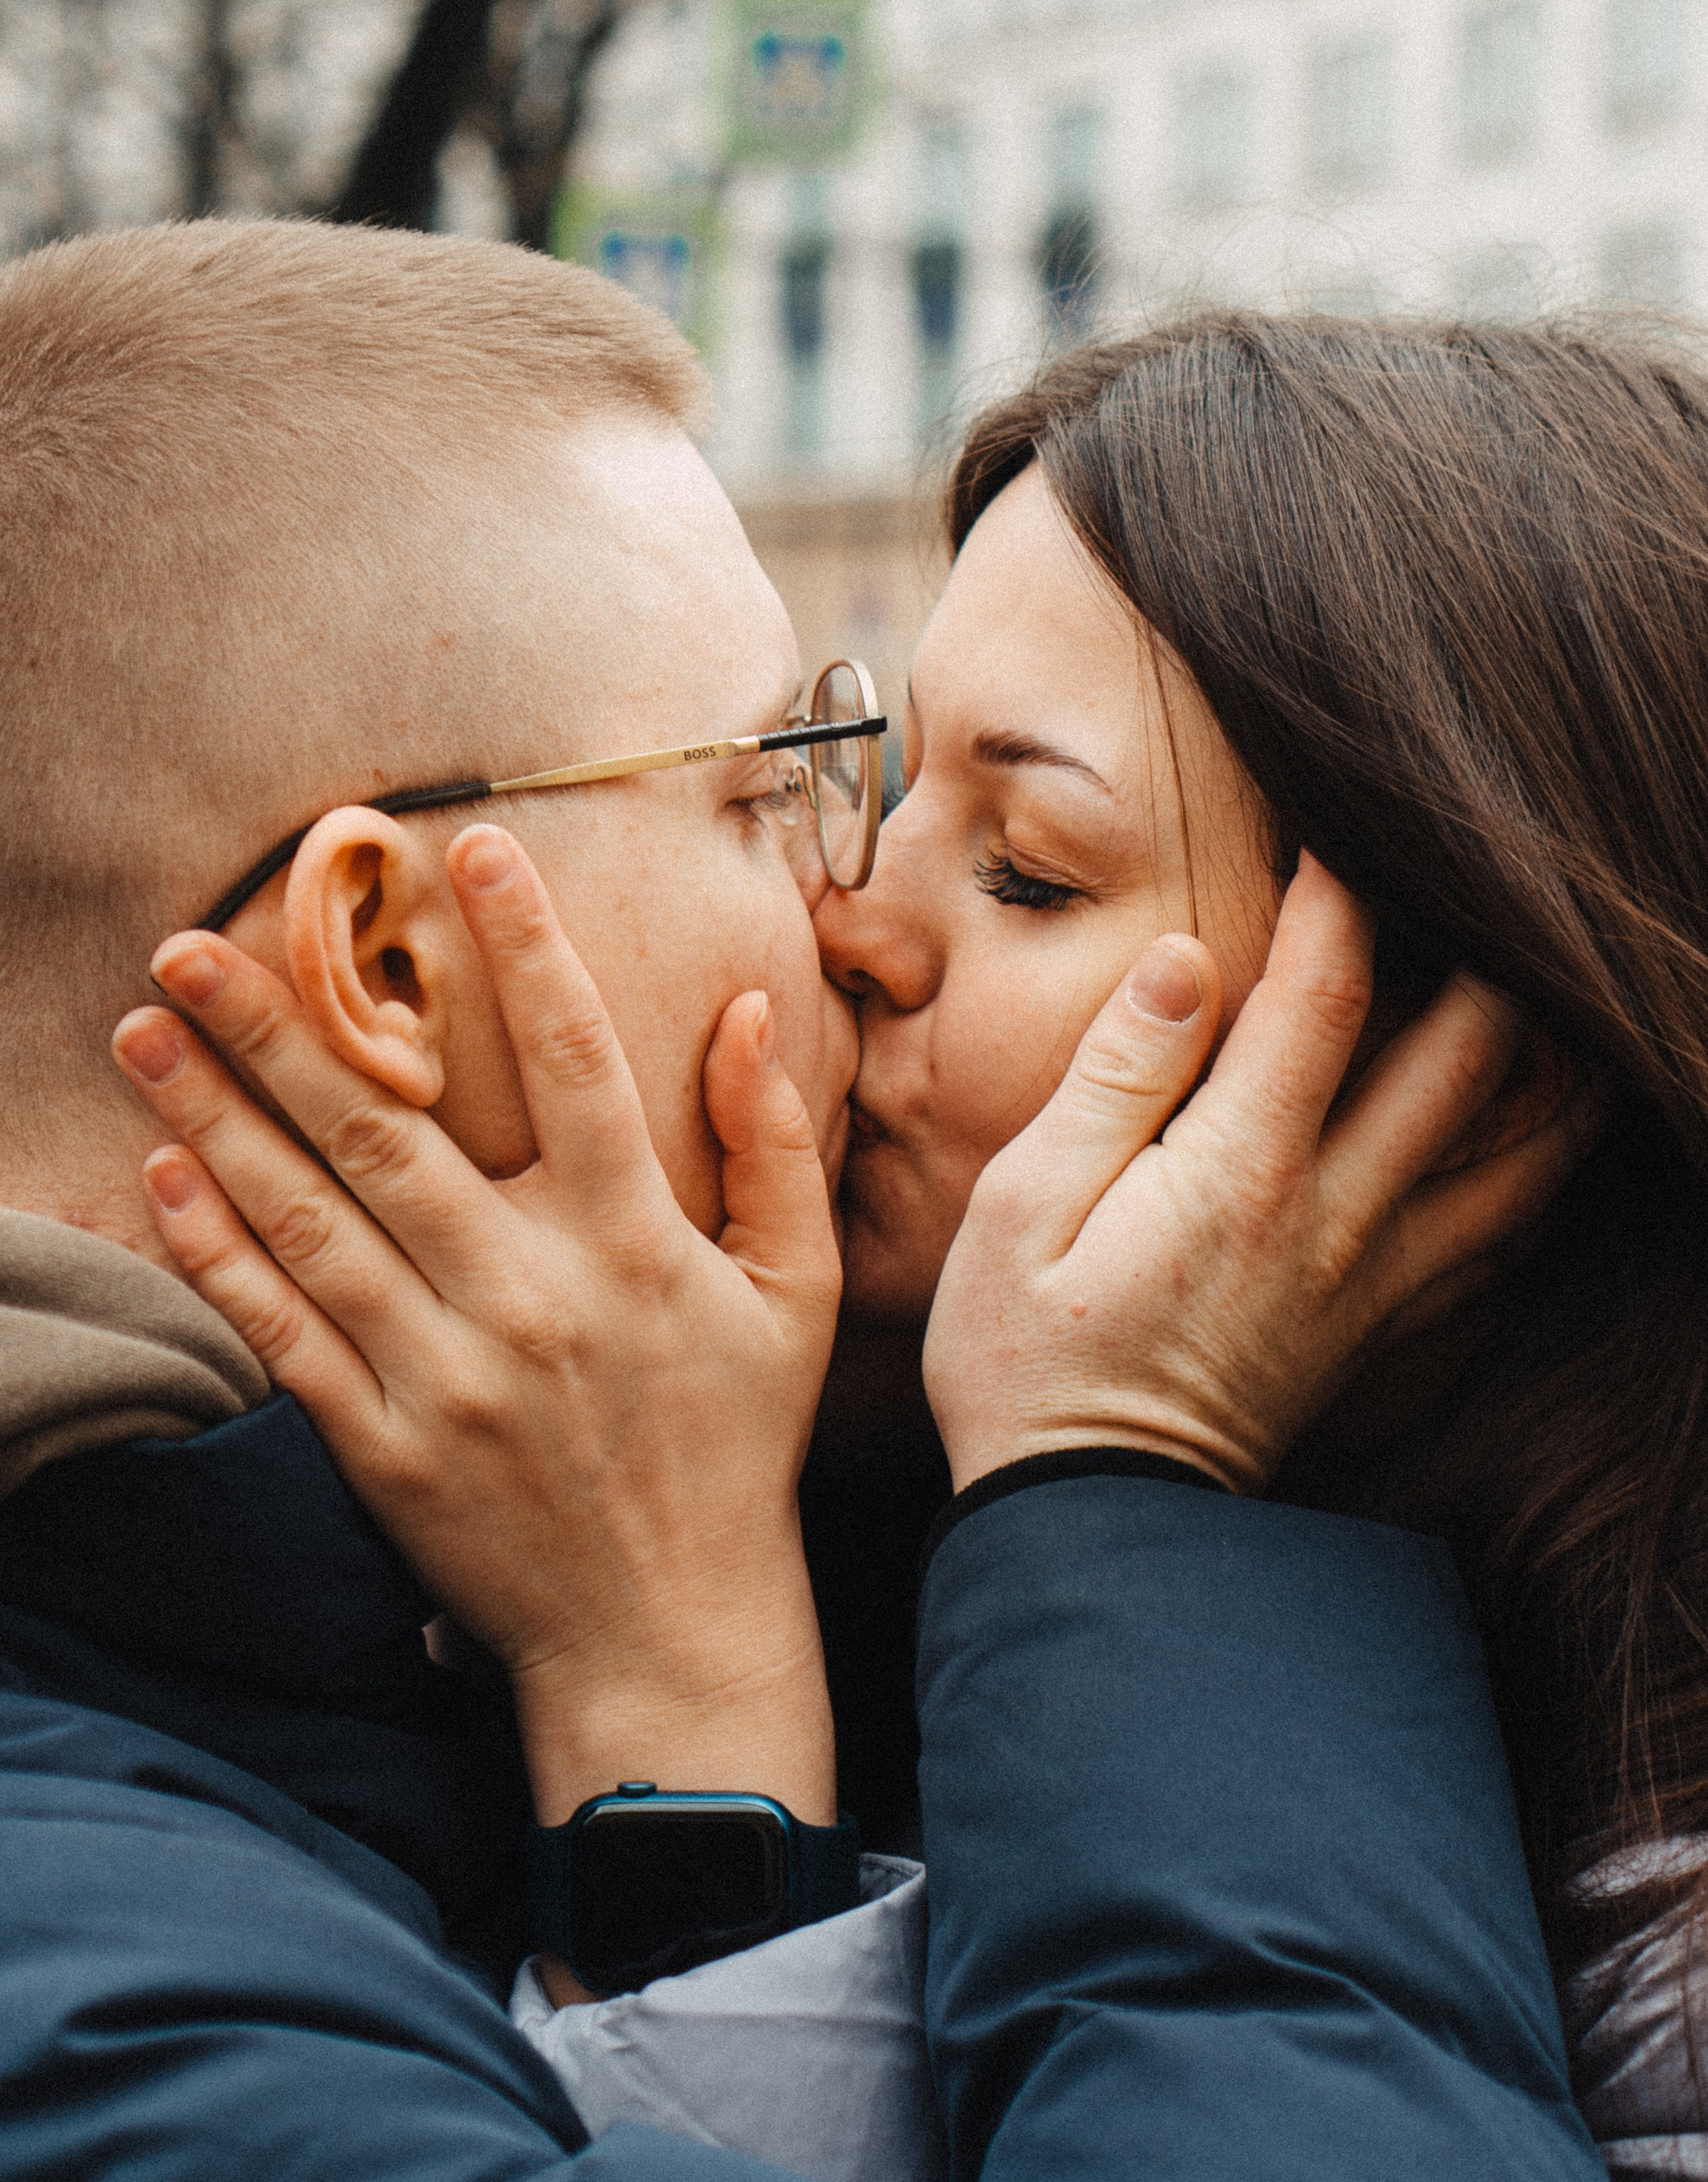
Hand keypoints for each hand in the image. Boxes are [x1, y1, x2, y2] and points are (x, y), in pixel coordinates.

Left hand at [112, 823, 841, 1829]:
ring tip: (143, 1031)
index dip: (526, 944)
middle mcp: (529, 1295)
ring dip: (215, 1118)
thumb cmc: (734, 1446)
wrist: (666, 1633)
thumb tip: (748, 1012)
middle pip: (389, 1129)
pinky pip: (284, 1333)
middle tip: (192, 939)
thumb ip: (772, 1146)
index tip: (468, 845)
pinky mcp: (382, 1446)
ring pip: (311, 1218)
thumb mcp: (793, 1292)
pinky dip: (220, 1254)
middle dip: (281, 1025)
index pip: (577, 1059)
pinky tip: (165, 1177)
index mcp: (634, 1243)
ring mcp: (444, 1374)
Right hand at [924, 854, 1601, 1495]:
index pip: (1328, 995)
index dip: (1344, 894)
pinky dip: (1538, 1175)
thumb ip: (1115, 1078)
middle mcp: (1336, 1217)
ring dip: (1552, 1065)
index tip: (1336, 830)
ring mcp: (1376, 1280)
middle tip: (1479, 889)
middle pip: (1471, 1059)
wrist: (1089, 1530)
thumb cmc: (1026, 1358)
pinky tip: (1535, 1137)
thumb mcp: (1022, 1206)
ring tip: (1556, 993)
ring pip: (1523, 1154)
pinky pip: (1502, 1242)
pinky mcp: (1385, 1330)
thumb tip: (1191, 965)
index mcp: (1241, 1171)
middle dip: (1490, 955)